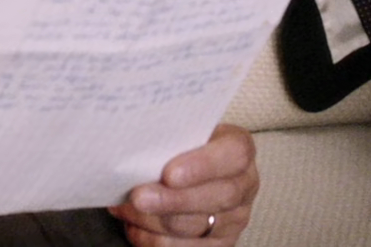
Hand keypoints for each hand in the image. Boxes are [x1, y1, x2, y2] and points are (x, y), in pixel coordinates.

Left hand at [110, 125, 258, 245]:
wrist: (190, 174)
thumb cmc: (180, 148)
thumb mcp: (181, 134)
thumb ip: (169, 140)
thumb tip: (136, 149)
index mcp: (239, 150)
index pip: (235, 155)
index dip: (203, 165)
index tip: (169, 173)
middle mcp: (244, 187)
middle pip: (217, 197)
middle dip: (172, 200)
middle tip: (138, 197)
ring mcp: (233, 220)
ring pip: (194, 227)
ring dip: (153, 220)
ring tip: (126, 208)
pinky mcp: (218, 246)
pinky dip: (150, 238)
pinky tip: (133, 225)